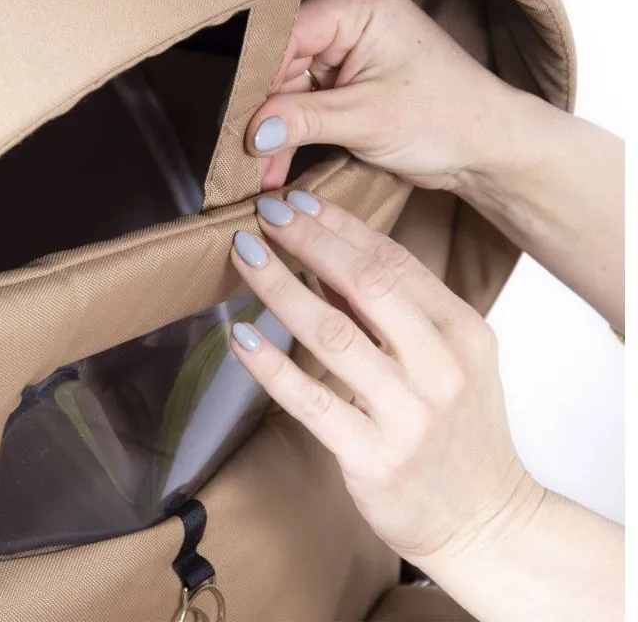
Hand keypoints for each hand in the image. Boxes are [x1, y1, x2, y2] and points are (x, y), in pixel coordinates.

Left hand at [228, 192, 542, 565]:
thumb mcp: (448, 359)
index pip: (394, 261)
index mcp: (462, 331)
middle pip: (366, 284)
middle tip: (266, 213)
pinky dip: (271, 365)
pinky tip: (241, 336)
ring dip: (281, 288)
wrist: (485, 522)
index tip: (299, 202)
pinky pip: (312, 400)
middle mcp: (441, 366)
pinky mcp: (374, 456)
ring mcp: (409, 413)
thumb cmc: (459, 431)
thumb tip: (328, 259)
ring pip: (333, 334)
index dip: (340, 226)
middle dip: (310, 241)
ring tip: (245, 256)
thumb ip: (395, 311)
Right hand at [249, 0, 521, 191]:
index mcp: (359, 7)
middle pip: (283, 66)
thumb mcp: (366, 118)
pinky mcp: (350, 83)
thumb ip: (302, 120)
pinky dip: (294, 136)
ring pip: (290, 90)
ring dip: (276, 134)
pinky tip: (277, 167)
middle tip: (243, 159)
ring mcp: (349, 53)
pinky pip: (307, 105)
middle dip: (265, 117)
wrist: (487, 148)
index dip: (257, 84)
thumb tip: (252, 132)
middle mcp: (350, 21)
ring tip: (259, 175)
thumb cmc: (447, 117)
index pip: (285, 36)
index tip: (238, 126)